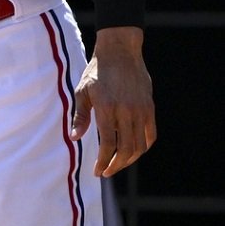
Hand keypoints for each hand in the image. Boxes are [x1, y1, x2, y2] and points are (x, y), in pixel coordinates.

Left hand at [70, 27, 156, 176]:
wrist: (120, 53)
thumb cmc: (96, 72)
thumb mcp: (82, 91)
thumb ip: (80, 116)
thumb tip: (74, 138)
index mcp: (107, 108)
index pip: (108, 143)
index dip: (104, 161)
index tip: (98, 171)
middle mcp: (126, 111)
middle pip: (126, 149)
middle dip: (116, 165)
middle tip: (106, 172)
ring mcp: (141, 110)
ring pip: (140, 145)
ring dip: (129, 159)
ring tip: (117, 164)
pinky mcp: (150, 108)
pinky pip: (150, 135)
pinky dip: (143, 147)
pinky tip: (132, 152)